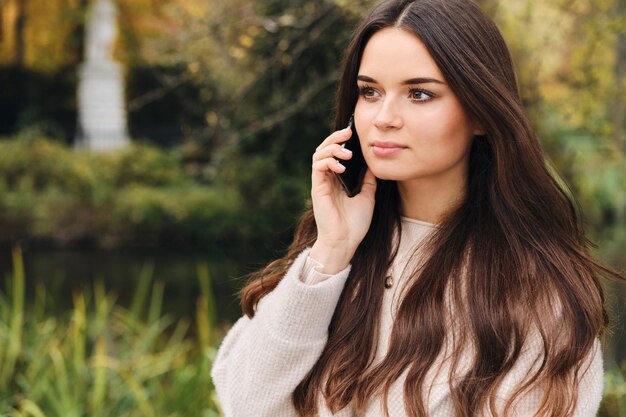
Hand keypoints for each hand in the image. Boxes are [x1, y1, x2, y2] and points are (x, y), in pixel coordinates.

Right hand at [309, 126, 376, 273]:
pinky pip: (317, 167)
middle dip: (335, 138)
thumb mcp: (367, 196)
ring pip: (318, 154)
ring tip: (347, 152)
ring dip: (332, 148)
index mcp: (338, 179)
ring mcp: (321, 183)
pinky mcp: (317, 188)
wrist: (345, 242)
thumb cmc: (354, 223)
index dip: (342, 141)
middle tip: (348, 132)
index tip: (355, 134)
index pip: (336, 153)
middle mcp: (327, 178)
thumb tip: (374, 164)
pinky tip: (341, 166)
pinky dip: (328, 161)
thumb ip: (368, 180)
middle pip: (324, 149)